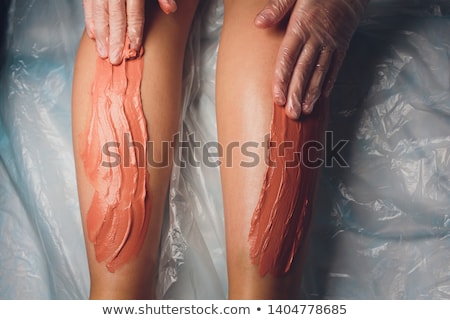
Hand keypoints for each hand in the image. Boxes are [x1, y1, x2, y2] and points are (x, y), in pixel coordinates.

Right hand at [83, 0, 177, 64]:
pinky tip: (93, 36)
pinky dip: (90, 20)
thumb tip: (170, 10)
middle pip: (115, 16)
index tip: (134, 49)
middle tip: (114, 60)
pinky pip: (88, 4)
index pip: (133, 12)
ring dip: (101, 35)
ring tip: (103, 54)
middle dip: (114, 40)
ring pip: (99, 12)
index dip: (134, 31)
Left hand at [255, 0, 368, 118]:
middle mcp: (316, 38)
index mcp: (301, 26)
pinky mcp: (341, 46)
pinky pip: (335, 68)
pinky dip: (328, 83)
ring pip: (320, 73)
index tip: (278, 98)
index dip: (282, 79)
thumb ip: (277, 8)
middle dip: (297, 94)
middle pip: (304, 70)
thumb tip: (259, 23)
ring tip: (305, 111)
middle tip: (292, 114)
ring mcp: (331, 44)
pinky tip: (322, 97)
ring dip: (312, 94)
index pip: (288, 58)